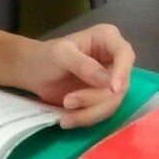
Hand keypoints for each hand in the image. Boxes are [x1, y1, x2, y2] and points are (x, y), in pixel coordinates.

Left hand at [19, 23, 136, 127]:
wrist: (33, 73)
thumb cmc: (46, 56)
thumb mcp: (61, 55)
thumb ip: (84, 65)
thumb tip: (108, 82)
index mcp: (107, 38)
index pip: (125, 54)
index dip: (122, 72)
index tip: (113, 89)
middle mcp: (115, 59)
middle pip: (120, 85)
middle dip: (95, 98)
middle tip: (67, 102)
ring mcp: (111, 80)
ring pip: (113, 102)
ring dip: (89, 112)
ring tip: (64, 115)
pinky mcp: (103, 98)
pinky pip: (103, 112)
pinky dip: (86, 118)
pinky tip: (67, 120)